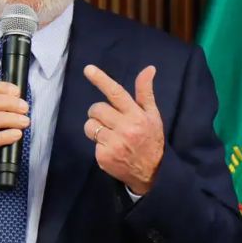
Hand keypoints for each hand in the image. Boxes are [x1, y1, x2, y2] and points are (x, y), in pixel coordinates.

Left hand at [82, 65, 163, 194]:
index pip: (116, 93)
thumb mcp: (153, 116)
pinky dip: (99, 145)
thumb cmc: (151, 139)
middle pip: (96, 109)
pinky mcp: (104, 157)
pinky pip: (92, 143)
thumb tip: (149, 69)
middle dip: (99, 113)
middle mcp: (125, 128)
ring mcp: (113, 144)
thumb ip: (145, 92)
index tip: (88, 69)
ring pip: (90, 126)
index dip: (101, 80)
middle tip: (110, 121)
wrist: (153, 173)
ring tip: (109, 135)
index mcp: (137, 116)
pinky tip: (111, 149)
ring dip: (95, 128)